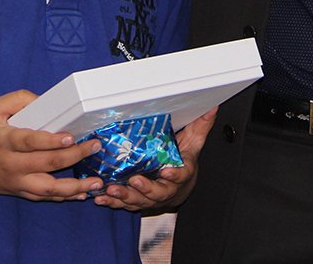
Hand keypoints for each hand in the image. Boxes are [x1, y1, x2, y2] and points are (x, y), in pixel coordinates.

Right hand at [0, 90, 104, 200]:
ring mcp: (15, 181)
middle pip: (46, 164)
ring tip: (96, 181)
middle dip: (74, 156)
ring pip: (48, 189)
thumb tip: (47, 101)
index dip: (50, 140)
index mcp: (5, 141)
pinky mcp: (18, 191)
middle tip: (95, 146)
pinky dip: (64, 197)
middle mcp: (11, 164)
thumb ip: (21, 99)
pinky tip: (82, 193)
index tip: (70, 136)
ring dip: (75, 187)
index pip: (30, 142)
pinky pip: (43, 197)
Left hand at [93, 108, 216, 211]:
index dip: (175, 175)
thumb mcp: (194, 144)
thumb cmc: (184, 163)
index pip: (181, 175)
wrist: (180, 189)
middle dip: (146, 188)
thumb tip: (212, 107)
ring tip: (112, 190)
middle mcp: (166, 189)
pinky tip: (100, 198)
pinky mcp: (137, 201)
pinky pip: (124, 204)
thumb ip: (200, 126)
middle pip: (158, 193)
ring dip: (125, 197)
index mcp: (181, 174)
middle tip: (135, 180)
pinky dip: (112, 203)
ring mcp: (151, 198)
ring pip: (139, 201)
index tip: (167, 170)